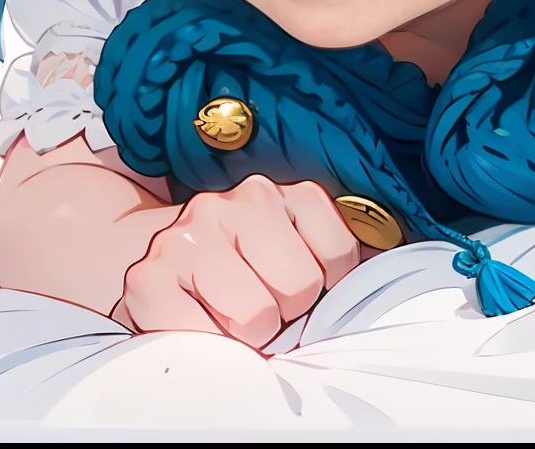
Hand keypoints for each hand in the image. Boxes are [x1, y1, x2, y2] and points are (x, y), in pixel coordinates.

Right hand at [113, 175, 360, 346]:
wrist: (155, 254)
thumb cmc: (237, 259)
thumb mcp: (289, 237)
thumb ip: (334, 250)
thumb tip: (387, 265)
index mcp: (275, 191)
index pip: (339, 254)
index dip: (324, 283)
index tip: (295, 281)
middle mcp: (230, 203)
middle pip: (301, 287)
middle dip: (284, 309)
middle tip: (257, 300)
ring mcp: (186, 238)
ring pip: (257, 318)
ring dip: (247, 333)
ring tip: (228, 310)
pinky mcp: (147, 280)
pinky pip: (205, 339)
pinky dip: (208, 343)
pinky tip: (198, 320)